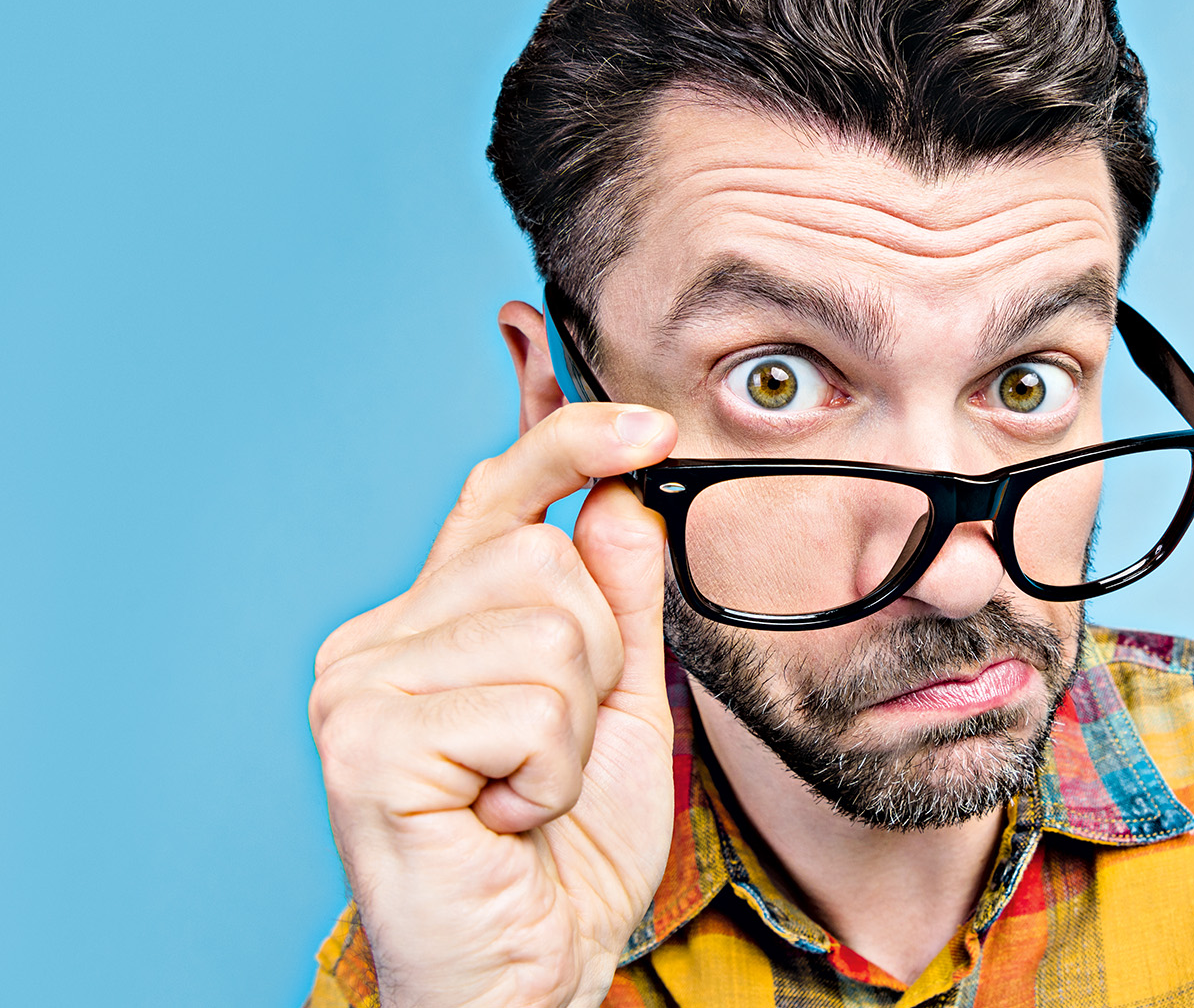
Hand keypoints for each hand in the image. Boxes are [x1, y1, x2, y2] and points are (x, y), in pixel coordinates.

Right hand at [310, 402, 678, 1007]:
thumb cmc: (567, 852)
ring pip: (547, 629)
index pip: (499, 496)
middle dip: (595, 665)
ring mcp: (358, 688)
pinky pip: (526, 706)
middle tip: (553, 756)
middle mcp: (376, 642)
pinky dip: (549, 775)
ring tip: (527, 792)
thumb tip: (618, 496)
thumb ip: (619, 605)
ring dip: (575, 729)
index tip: (647, 428)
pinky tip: (504, 820)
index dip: (570, 447)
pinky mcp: (367, 742)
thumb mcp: (619, 708)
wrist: (530, 971)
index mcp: (429, 622)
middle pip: (545, 562)